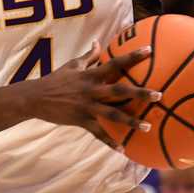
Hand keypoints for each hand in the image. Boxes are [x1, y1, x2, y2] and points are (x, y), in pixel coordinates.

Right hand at [23, 47, 160, 144]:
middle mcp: (92, 90)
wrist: (35, 98)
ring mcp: (87, 107)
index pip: (115, 63)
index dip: (133, 56)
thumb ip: (88, 56)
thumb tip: (98, 42)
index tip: (150, 50)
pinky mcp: (81, 121)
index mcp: (91, 75)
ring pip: (113, 114)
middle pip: (119, 91)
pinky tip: (123, 150)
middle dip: (140, 92)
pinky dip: (110, 142)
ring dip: (131, 121)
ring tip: (148, 126)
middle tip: (159, 95)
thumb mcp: (72, 65)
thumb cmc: (55, 80)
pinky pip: (98, 133)